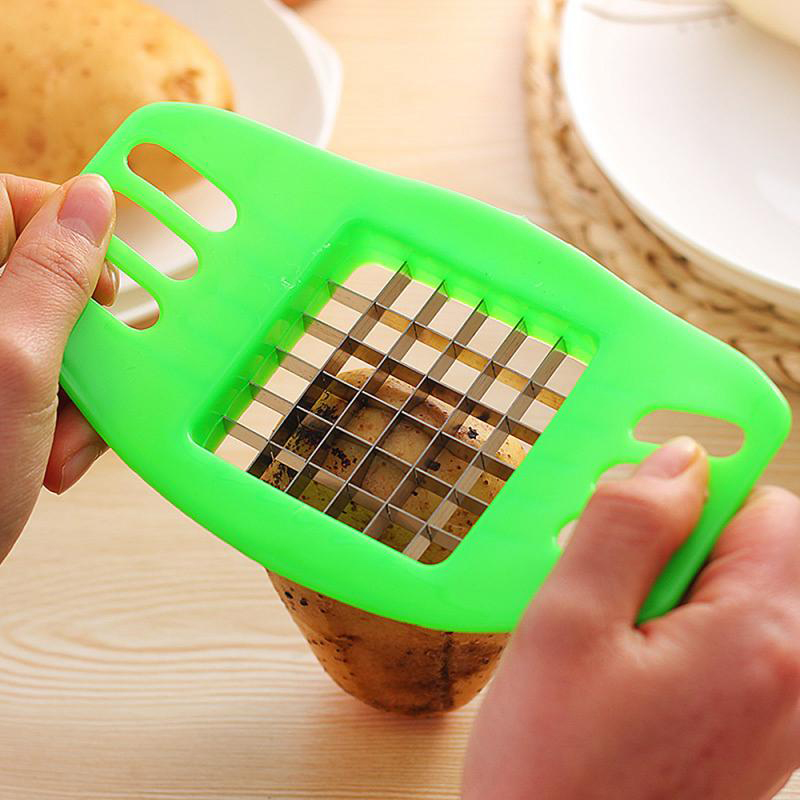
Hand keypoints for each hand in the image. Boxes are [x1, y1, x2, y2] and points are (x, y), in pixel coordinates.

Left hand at [0, 174, 115, 563]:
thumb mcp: (16, 364)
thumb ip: (52, 272)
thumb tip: (92, 199)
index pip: (13, 201)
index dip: (66, 234)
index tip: (94, 290)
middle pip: (46, 277)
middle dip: (83, 341)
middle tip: (77, 385)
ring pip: (59, 335)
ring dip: (82, 391)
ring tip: (58, 443)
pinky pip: (53, 376)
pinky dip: (68, 414)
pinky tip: (53, 453)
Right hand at [463, 437, 799, 799]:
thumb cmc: (554, 773)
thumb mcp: (568, 624)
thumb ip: (628, 526)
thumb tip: (676, 459)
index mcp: (759, 639)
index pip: (767, 505)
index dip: (697, 489)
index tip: (637, 506)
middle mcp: (789, 676)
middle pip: (755, 551)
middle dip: (677, 543)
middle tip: (606, 582)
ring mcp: (776, 711)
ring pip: (737, 595)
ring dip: (670, 587)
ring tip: (607, 628)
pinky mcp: (750, 732)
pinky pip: (728, 643)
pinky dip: (677, 630)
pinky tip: (622, 661)